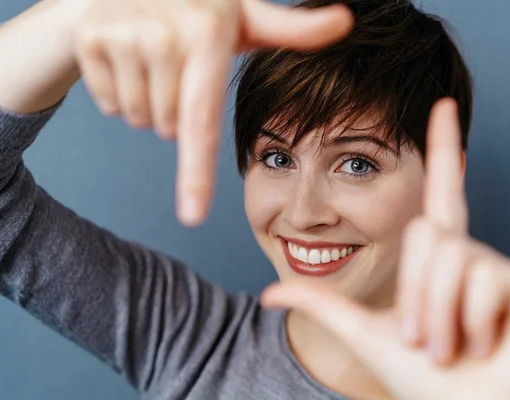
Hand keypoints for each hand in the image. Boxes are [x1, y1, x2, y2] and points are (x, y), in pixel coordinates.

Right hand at [71, 0, 352, 224]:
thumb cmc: (202, 9)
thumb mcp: (246, 17)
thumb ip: (292, 29)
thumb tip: (346, 22)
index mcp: (209, 34)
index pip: (203, 121)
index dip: (197, 174)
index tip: (191, 217)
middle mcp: (164, 36)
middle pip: (170, 129)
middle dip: (177, 112)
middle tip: (179, 67)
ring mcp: (123, 36)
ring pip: (141, 120)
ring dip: (150, 103)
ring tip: (154, 59)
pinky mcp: (91, 40)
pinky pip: (113, 105)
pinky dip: (121, 92)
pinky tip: (128, 57)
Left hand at [260, 98, 509, 399]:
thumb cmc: (417, 378)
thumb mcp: (363, 331)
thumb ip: (319, 302)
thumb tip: (267, 292)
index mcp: (440, 259)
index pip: (440, 192)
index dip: (441, 148)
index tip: (441, 104)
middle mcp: (474, 254)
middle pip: (426, 235)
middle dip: (415, 295)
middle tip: (427, 340)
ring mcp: (506, 269)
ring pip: (452, 257)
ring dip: (438, 315)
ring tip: (452, 347)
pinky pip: (483, 280)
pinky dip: (468, 322)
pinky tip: (484, 344)